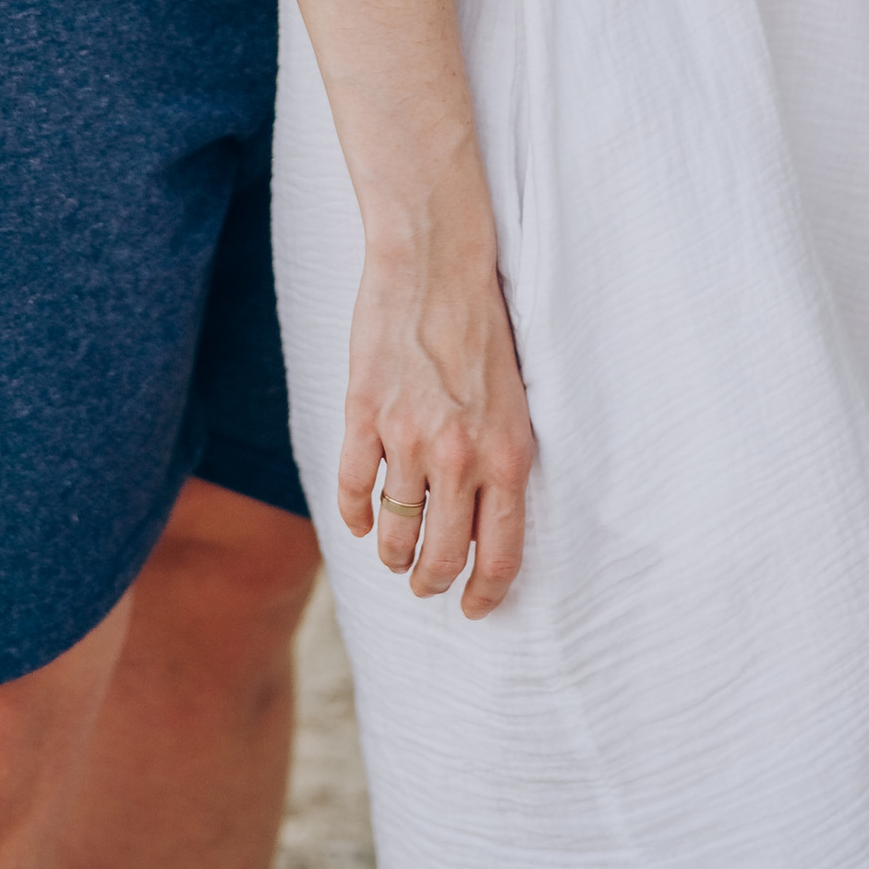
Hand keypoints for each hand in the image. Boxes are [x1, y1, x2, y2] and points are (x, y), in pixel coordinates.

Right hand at [334, 199, 533, 619]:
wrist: (436, 260)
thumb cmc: (482, 326)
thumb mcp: (514, 400)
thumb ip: (500, 463)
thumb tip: (486, 530)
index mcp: (508, 454)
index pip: (502, 554)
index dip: (485, 593)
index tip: (474, 608)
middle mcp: (460, 455)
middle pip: (443, 558)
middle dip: (433, 583)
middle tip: (426, 584)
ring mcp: (408, 437)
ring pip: (394, 532)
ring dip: (393, 554)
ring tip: (395, 554)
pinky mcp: (364, 415)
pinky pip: (354, 491)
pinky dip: (354, 517)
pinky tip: (359, 519)